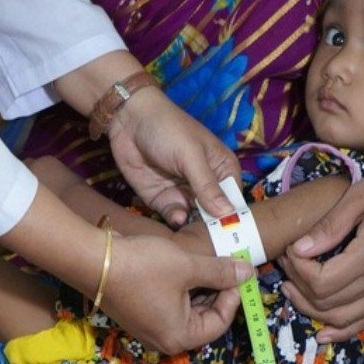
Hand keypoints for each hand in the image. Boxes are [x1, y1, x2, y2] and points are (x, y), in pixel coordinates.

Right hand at [102, 233, 251, 352]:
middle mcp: (164, 340)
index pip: (220, 322)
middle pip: (203, 319)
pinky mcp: (137, 316)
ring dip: (198, 289)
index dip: (232, 295)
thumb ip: (220, 272)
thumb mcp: (188, 266)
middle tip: (223, 266)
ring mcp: (148, 329)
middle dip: (216, 292)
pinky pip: (168, 306)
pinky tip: (181, 268)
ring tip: (203, 263)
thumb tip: (248, 273)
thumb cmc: (143, 266)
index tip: (236, 271)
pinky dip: (180, 290)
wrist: (92, 259)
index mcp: (180, 336)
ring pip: (186, 311)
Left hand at [108, 86, 240, 224]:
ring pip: (194, 219)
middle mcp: (205, 185)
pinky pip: (172, 216)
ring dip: (193, 226)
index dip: (234, 218)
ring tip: (194, 232)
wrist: (129, 120)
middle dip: (213, 228)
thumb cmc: (169, 129)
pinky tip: (177, 218)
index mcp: (222, 170)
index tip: (233, 236)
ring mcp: (183, 193)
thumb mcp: (191, 156)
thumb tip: (228, 213)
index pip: (233, 201)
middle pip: (215, 215)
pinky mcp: (161, 199)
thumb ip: (207, 186)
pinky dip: (175, 220)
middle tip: (214, 243)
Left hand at [279, 156, 363, 341]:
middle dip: (298, 286)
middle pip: (328, 303)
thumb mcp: (358, 196)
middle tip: (285, 264)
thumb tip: (297, 250)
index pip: (322, 282)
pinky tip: (322, 331)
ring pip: (343, 319)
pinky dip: (341, 330)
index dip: (297, 270)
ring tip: (292, 288)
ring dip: (312, 309)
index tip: (289, 250)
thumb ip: (328, 227)